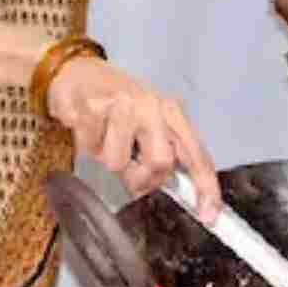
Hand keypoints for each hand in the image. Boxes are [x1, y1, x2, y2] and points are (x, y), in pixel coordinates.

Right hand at [46, 58, 221, 223]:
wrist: (78, 71)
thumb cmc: (115, 103)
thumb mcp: (147, 124)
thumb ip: (162, 152)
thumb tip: (178, 190)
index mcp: (171, 112)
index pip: (196, 153)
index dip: (205, 186)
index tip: (209, 215)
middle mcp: (152, 106)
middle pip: (160, 163)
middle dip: (141, 177)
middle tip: (128, 167)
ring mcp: (123, 104)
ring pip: (118, 162)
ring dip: (107, 159)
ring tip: (104, 138)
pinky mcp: (94, 106)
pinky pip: (91, 147)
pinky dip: (87, 144)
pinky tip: (89, 127)